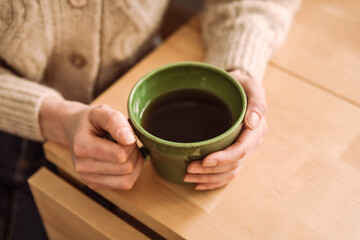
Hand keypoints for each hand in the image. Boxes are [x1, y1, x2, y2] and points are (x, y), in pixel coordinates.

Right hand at [40, 98, 143, 189]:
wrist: (75, 129)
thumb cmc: (91, 120)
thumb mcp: (102, 112)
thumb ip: (115, 121)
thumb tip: (129, 140)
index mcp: (81, 147)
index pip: (120, 155)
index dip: (130, 143)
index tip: (125, 134)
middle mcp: (82, 167)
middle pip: (126, 168)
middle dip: (134, 153)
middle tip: (126, 141)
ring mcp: (87, 179)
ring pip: (127, 180)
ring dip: (134, 164)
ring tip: (125, 150)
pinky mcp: (95, 185)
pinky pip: (124, 185)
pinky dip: (130, 173)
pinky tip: (123, 160)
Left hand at [184, 69, 266, 189]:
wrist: (238, 89)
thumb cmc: (241, 85)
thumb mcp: (251, 86)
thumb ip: (256, 102)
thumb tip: (252, 123)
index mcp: (256, 129)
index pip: (241, 149)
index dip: (224, 158)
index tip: (205, 160)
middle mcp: (252, 143)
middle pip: (233, 165)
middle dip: (210, 171)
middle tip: (188, 169)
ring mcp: (244, 150)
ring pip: (229, 172)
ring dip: (209, 178)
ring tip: (188, 177)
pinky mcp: (235, 154)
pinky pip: (227, 174)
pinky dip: (213, 181)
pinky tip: (198, 184)